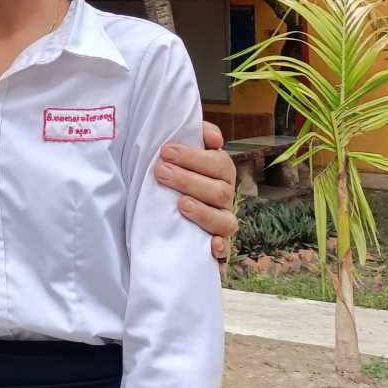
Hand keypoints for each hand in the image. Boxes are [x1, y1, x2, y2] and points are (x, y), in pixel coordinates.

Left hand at [154, 120, 237, 260]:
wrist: (163, 206)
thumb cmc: (175, 172)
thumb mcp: (181, 153)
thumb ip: (196, 137)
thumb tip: (212, 137)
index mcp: (220, 172)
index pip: (218, 163)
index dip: (194, 157)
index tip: (166, 151)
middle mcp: (225, 197)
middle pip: (219, 191)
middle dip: (189, 180)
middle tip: (161, 172)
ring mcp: (222, 222)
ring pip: (224, 220)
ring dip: (203, 212)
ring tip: (181, 203)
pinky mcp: (216, 246)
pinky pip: (226, 250)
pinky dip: (222, 248)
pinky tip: (212, 245)